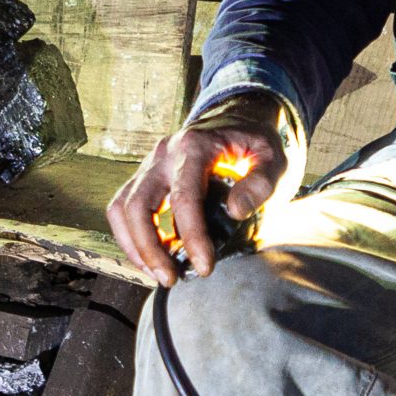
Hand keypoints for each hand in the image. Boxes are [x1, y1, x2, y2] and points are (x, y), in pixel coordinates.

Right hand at [107, 96, 287, 286]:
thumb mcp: (274, 157)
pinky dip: (132, 237)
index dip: (192, 237)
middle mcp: (164, 154)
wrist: (238, 117)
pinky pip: (123, 208)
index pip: (185, 198)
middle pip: (137, 205)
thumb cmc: (256, 142)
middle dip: (150, 249)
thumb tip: (235, 211)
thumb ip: (261, 182)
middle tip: (171, 279)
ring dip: (136, 246)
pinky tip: (154, 258)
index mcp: (195, 145)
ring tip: (161, 274)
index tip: (204, 268)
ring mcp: (149, 164)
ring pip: (122, 208)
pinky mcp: (144, 177)